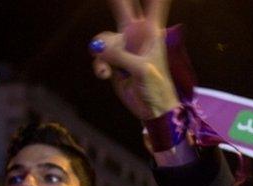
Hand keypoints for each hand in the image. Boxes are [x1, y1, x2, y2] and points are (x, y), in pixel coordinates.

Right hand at [90, 0, 179, 119]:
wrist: (150, 108)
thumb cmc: (156, 87)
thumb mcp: (141, 70)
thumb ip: (119, 55)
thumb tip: (96, 48)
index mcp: (151, 31)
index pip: (154, 3)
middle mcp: (135, 33)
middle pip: (122, 5)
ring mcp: (123, 45)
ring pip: (102, 38)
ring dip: (102, 55)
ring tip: (110, 72)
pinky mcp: (112, 59)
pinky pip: (97, 56)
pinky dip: (99, 67)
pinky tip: (107, 77)